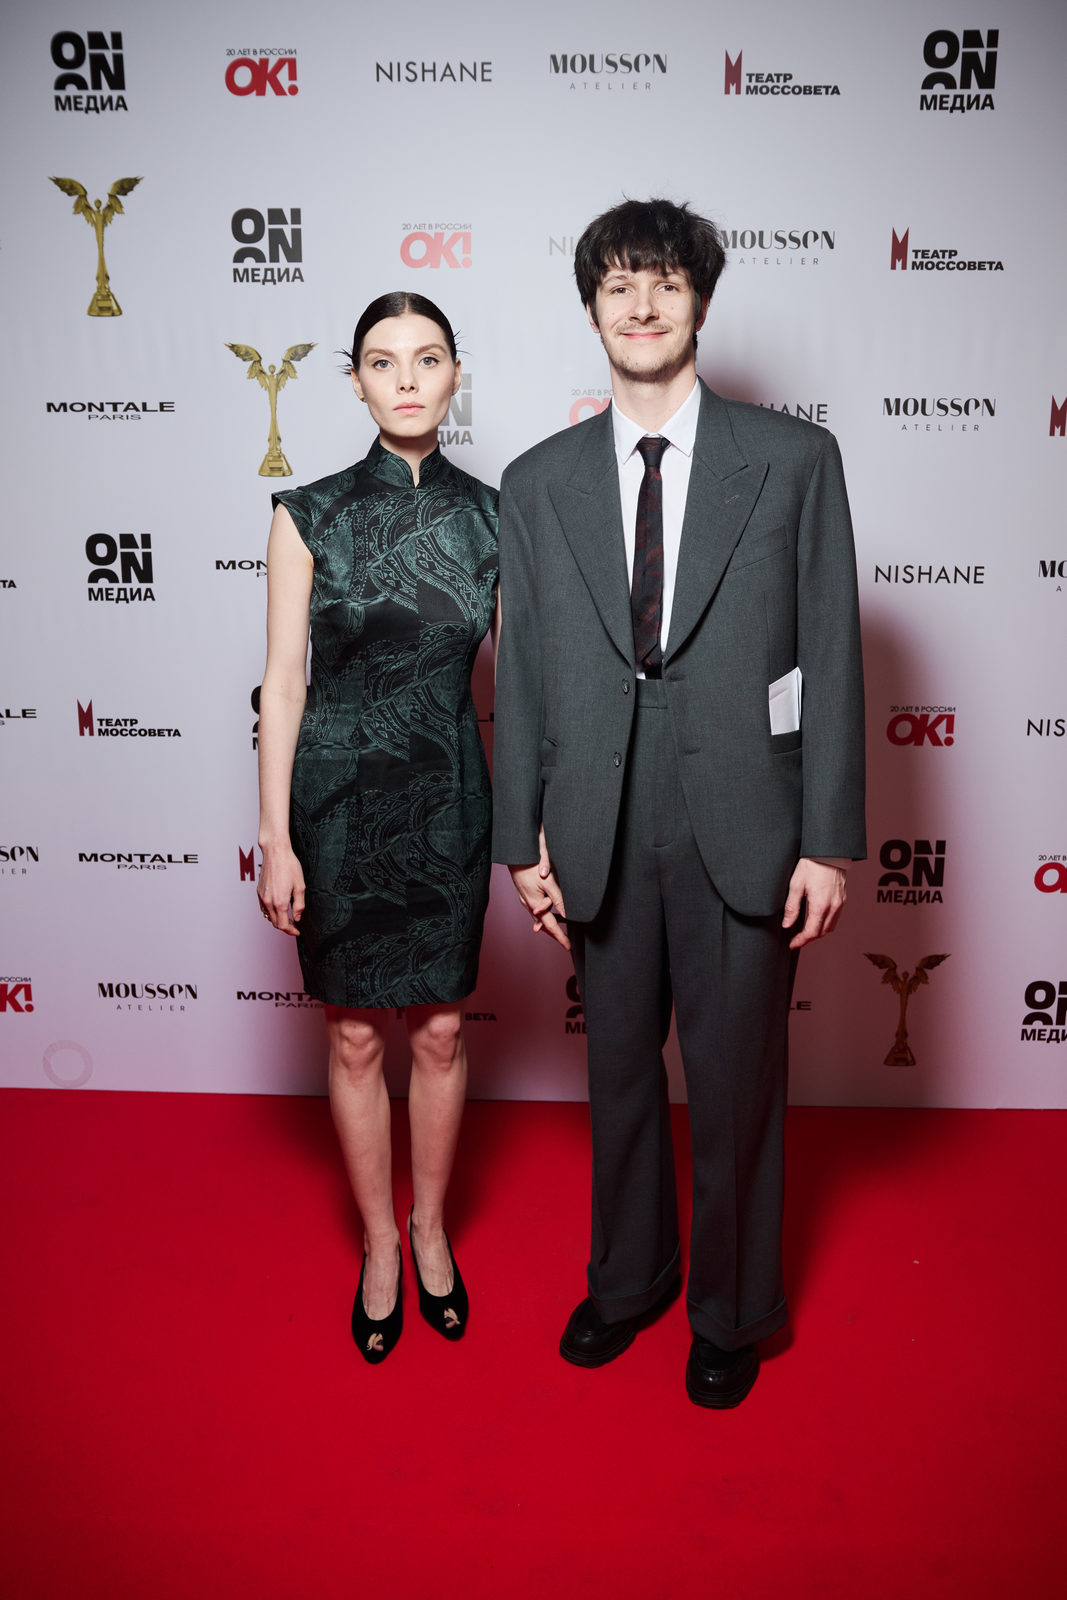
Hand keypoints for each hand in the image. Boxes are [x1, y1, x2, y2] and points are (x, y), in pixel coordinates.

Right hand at [258, 842, 304, 936]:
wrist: (275, 852)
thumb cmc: (289, 866)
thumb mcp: (300, 887)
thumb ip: (299, 905)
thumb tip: (297, 917)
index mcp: (279, 902)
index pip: (283, 925)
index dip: (291, 931)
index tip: (297, 931)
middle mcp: (268, 902)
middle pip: (275, 923)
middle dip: (285, 927)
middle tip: (294, 926)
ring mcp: (262, 897)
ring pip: (268, 916)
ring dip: (277, 919)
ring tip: (287, 917)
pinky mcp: (259, 891)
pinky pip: (264, 907)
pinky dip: (271, 911)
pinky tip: (278, 907)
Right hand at [509, 829, 569, 949]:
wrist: (515, 855)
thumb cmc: (531, 866)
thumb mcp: (549, 883)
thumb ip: (558, 899)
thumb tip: (566, 915)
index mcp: (535, 904)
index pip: (550, 925)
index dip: (560, 937)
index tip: (568, 947)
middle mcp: (528, 904)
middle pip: (543, 924)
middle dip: (554, 933)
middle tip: (564, 941)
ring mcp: (524, 899)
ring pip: (538, 916)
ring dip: (547, 924)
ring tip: (556, 931)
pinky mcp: (523, 893)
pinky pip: (533, 908)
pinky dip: (541, 914)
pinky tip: (543, 913)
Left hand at [782, 858, 846, 949]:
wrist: (829, 851)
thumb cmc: (811, 864)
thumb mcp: (796, 884)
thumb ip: (792, 907)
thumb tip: (787, 924)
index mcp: (820, 905)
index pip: (811, 932)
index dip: (800, 941)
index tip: (792, 944)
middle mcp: (833, 906)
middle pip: (822, 932)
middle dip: (808, 938)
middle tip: (796, 939)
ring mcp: (840, 903)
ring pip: (830, 927)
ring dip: (818, 932)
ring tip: (805, 931)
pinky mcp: (843, 898)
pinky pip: (835, 917)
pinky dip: (826, 923)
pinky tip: (816, 919)